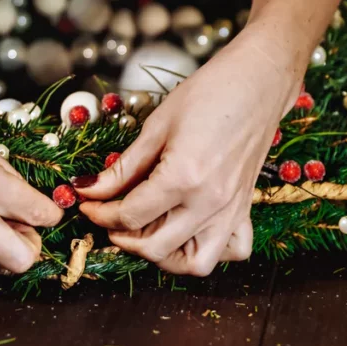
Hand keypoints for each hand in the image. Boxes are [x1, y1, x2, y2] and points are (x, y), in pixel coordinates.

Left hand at [77, 25, 304, 275]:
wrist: (259, 81)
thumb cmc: (210, 92)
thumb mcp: (156, 126)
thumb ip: (121, 167)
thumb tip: (88, 188)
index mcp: (183, 177)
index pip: (130, 215)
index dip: (100, 213)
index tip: (87, 204)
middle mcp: (209, 203)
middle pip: (155, 246)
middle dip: (122, 237)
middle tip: (108, 217)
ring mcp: (232, 211)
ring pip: (193, 263)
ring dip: (163, 256)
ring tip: (144, 232)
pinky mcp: (245, 209)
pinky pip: (231, 252)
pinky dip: (208, 253)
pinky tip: (187, 233)